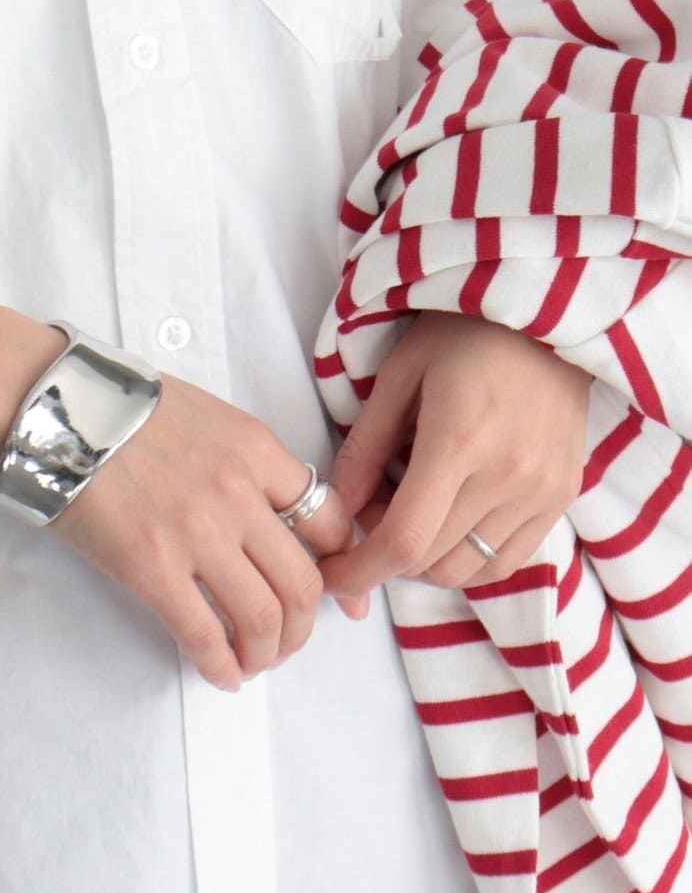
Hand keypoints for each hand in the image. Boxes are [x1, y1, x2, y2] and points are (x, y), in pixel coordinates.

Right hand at [46, 378, 370, 691]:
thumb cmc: (120, 405)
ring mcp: (197, 533)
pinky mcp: (152, 567)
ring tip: (253, 660)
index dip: (343, 569)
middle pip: (304, 582)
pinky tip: (222, 673)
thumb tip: (273, 516)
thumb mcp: (206, 416)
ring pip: (264, 617)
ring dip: (267, 651)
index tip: (341, 599)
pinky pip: (206, 635)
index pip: (329, 521)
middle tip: (287, 639)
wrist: (53, 404)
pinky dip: (223, 666)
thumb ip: (247, 462)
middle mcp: (238, 493)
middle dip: (304, 626)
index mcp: (256, 449)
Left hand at [318, 310, 592, 600]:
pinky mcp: (562, 498)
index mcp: (458, 441)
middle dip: (385, 555)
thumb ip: (366, 447)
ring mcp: (541, 493)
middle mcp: (506, 477)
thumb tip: (334, 508)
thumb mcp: (399, 376)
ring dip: (426, 561)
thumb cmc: (461, 334)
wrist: (545, 317)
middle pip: (432, 561)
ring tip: (409, 513)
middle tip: (367, 514)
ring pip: (468, 570)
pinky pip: (507, 561)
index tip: (331, 575)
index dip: (361, 569)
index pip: (405, 539)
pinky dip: (468, 559)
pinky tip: (448, 523)